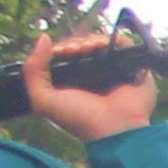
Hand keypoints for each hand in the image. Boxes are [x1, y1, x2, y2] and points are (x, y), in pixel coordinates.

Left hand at [22, 23, 162, 138]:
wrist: (113, 129)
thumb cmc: (79, 118)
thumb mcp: (44, 100)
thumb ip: (33, 71)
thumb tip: (44, 38)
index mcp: (76, 82)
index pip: (67, 55)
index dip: (61, 48)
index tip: (59, 52)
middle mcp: (95, 75)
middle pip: (83, 46)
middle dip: (74, 43)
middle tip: (71, 51)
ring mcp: (115, 70)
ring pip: (101, 43)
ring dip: (90, 41)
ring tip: (84, 49)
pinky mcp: (133, 66)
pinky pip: (121, 44)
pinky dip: (109, 40)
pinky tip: (100, 46)